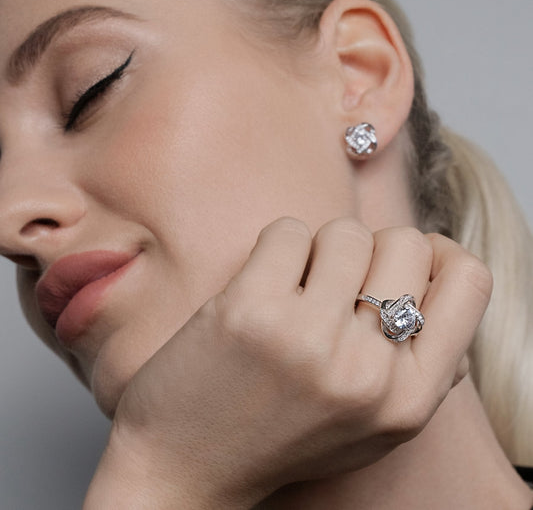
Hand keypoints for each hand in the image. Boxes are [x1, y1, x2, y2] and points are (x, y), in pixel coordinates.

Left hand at [85, 217, 491, 508]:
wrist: (185, 468)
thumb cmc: (281, 436)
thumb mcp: (373, 424)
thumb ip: (420, 364)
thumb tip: (440, 285)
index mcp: (410, 399)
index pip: (469, 281)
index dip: (437, 255)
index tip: (400, 262)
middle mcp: (368, 370)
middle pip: (405, 242)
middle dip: (370, 252)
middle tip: (333, 284)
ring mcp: (308, 336)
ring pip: (345, 231)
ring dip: (318, 250)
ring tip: (292, 291)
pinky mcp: (251, 308)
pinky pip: (288, 231)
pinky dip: (276, 248)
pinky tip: (258, 286)